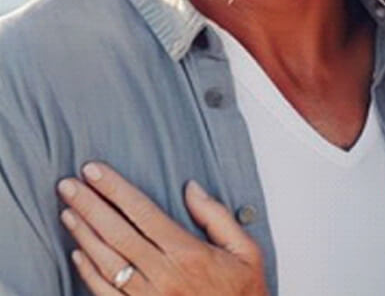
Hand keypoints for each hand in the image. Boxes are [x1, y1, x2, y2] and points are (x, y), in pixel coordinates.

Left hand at [57, 162, 268, 294]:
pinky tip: (78, 253)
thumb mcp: (246, 250)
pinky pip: (106, 294)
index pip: (142, 212)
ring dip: (83, 235)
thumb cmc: (244, 294)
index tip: (95, 171)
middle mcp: (164, 275)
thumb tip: (191, 188)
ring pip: (106, 262)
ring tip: (68, 211)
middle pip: (117, 233)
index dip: (115, 189)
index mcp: (188, 253)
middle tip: (68, 185)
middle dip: (89, 205)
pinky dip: (88, 273)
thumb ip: (217, 216)